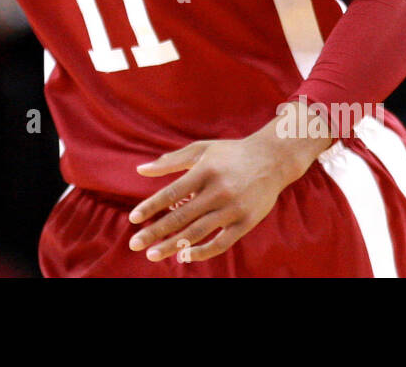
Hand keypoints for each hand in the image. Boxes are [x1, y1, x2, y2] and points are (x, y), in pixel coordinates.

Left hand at [127, 117, 331, 263]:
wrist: (273, 159)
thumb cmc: (230, 153)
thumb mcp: (201, 150)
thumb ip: (170, 161)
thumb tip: (140, 170)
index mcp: (205, 171)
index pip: (171, 193)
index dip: (151, 207)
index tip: (132, 219)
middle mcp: (218, 191)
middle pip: (181, 217)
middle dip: (155, 233)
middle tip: (134, 244)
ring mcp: (233, 208)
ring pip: (197, 233)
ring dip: (172, 246)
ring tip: (152, 255)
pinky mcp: (246, 222)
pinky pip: (221, 243)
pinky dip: (202, 252)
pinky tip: (184, 256)